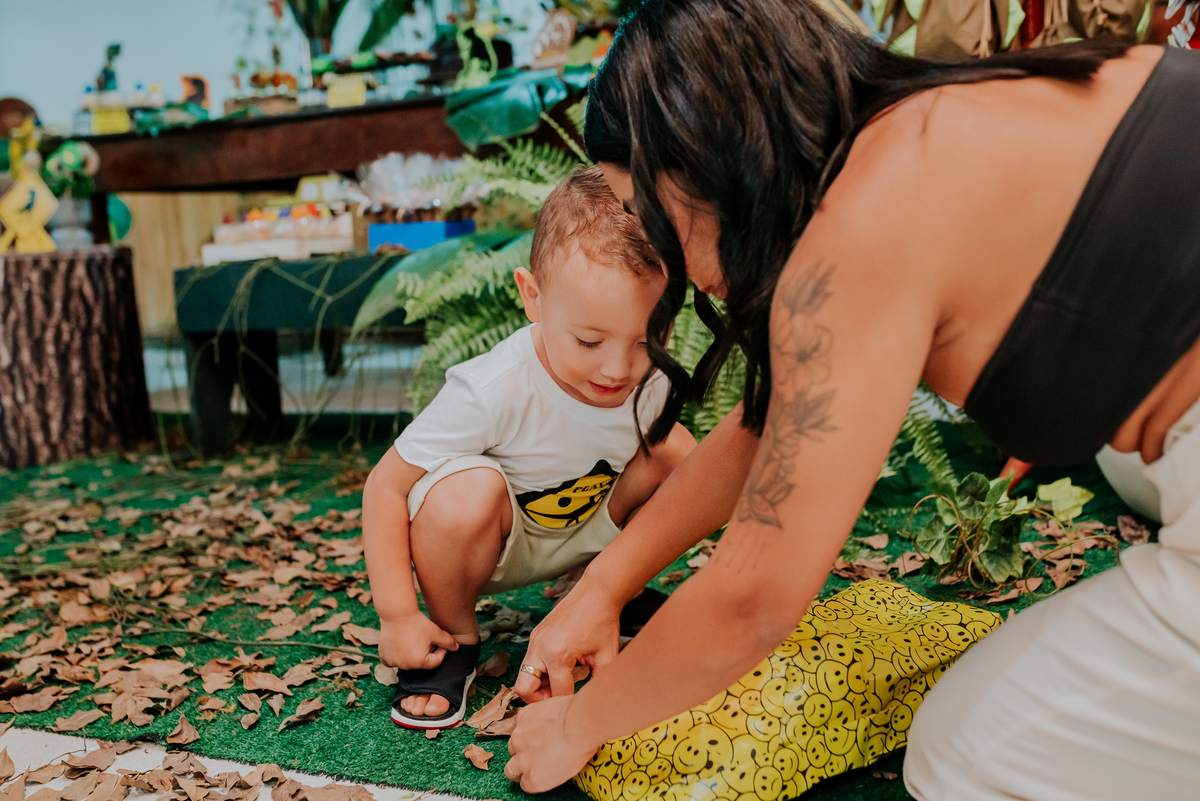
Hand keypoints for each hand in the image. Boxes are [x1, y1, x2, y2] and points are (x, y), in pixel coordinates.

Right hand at [378, 612, 458, 670]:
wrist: (397, 613)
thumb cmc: (417, 623)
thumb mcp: (436, 632)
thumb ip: (448, 642)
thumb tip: (457, 648)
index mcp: (419, 662)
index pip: (435, 662)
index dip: (440, 651)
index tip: (439, 641)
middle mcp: (404, 666)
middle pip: (420, 662)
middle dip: (426, 652)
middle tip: (425, 638)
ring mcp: (392, 662)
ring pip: (407, 661)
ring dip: (412, 653)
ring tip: (413, 639)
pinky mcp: (383, 657)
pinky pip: (394, 659)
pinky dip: (398, 654)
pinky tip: (402, 642)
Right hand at [504, 694, 597, 792]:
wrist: (579, 724)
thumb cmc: (580, 747)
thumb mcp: (565, 772)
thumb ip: (547, 773)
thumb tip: (546, 766)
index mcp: (534, 780)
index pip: (523, 782)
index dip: (530, 774)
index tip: (536, 768)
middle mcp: (522, 763)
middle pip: (511, 768)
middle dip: (519, 762)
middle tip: (533, 753)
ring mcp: (518, 739)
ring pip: (513, 744)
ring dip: (522, 741)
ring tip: (540, 734)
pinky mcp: (521, 718)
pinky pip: (521, 722)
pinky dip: (529, 721)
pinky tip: (544, 718)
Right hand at [515, 575, 622, 701]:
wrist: (597, 592)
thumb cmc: (604, 622)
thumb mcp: (607, 657)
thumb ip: (598, 682)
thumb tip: (594, 701)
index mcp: (558, 655)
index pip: (557, 694)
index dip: (569, 704)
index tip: (579, 707)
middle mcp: (540, 647)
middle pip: (524, 689)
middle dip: (539, 699)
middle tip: (559, 698)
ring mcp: (535, 639)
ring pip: (524, 675)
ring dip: (540, 684)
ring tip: (563, 682)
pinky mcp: (536, 634)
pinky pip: (530, 660)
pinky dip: (541, 670)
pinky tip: (561, 667)